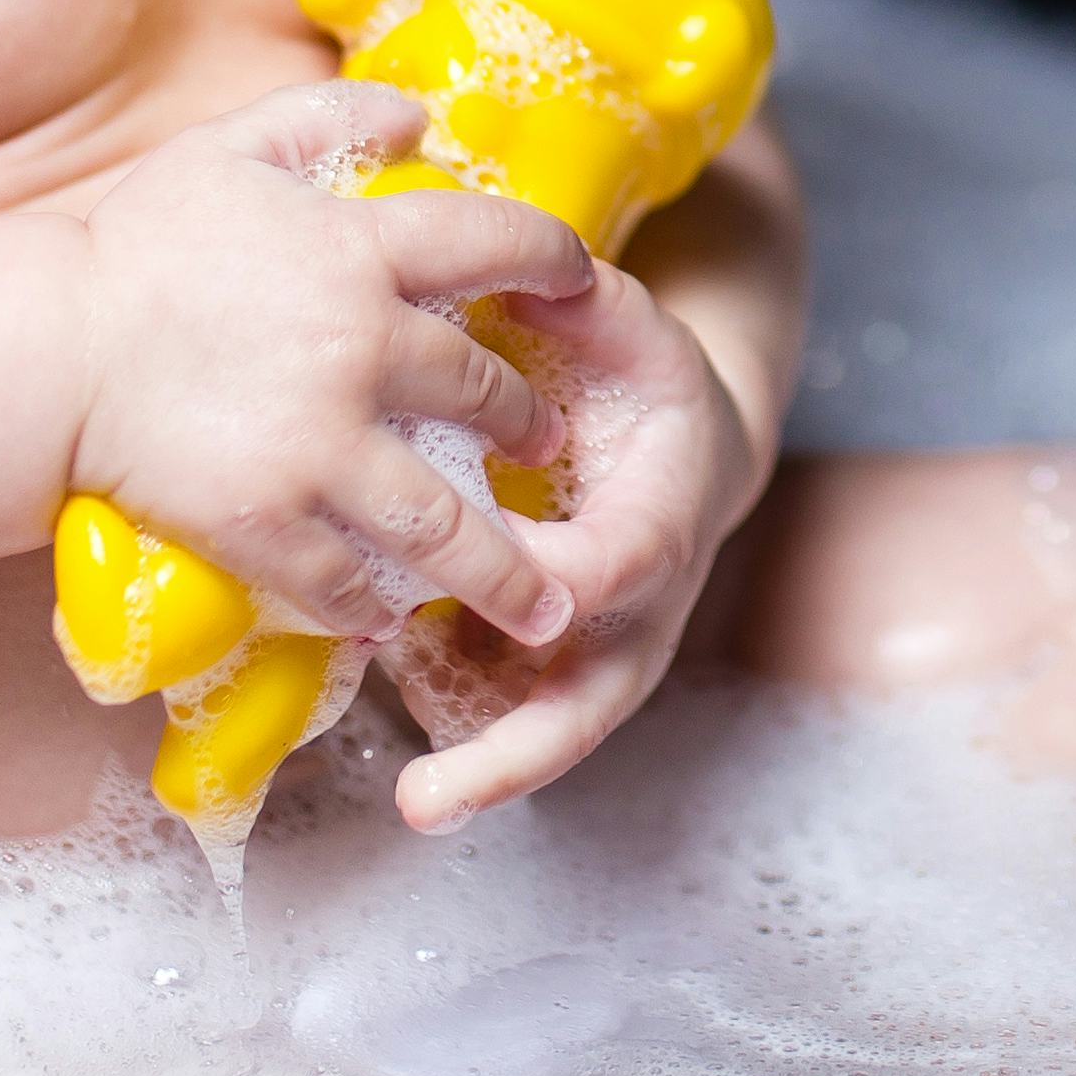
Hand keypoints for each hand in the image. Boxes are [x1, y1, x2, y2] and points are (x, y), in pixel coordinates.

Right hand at [59, 80, 591, 650]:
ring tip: (544, 600)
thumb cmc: (134, 247)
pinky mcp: (270, 522)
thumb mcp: (229, 149)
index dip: (554, 257)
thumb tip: (420, 116)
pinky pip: (347, 579)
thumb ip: (329, 117)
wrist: (46, 350)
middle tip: (549, 440)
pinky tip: (393, 620)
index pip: (495, 242)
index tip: (585, 280)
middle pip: (486, 392)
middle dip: (530, 420)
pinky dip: (375, 605)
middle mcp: (362, 350)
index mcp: (359, 253)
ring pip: (445, 522)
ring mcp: (320, 447)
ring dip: (502, 567)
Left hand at [388, 252, 767, 828]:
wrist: (681, 454)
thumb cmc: (639, 386)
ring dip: (486, 770)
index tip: (491, 568)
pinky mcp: (551, 667)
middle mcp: (634, 608)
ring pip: (550, 729)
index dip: (552, 573)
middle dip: (515, 753)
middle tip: (430, 795)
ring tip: (417, 803)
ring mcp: (597, 651)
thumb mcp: (629, 328)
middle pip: (589, 702)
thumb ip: (588, 300)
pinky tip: (394, 749)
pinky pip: (505, 713)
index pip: (612, 565)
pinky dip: (459, 739)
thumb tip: (532, 271)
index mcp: (659, 520)